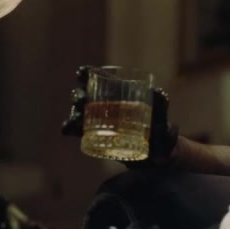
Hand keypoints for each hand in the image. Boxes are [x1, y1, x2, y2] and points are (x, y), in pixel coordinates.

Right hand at [60, 65, 179, 165]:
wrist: (158, 156)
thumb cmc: (162, 132)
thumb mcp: (163, 115)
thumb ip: (161, 106)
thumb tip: (158, 93)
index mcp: (119, 94)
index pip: (100, 79)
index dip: (87, 74)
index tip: (81, 73)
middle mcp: (106, 105)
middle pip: (85, 95)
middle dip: (79, 95)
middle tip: (81, 99)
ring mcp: (99, 121)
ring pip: (79, 113)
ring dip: (74, 113)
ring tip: (74, 119)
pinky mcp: (96, 137)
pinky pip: (79, 131)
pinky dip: (70, 129)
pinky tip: (66, 129)